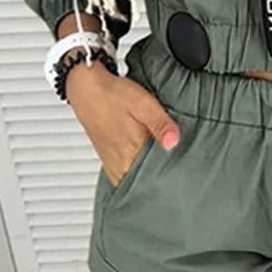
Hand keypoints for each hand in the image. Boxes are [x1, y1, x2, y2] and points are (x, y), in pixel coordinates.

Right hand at [66, 60, 179, 186]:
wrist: (87, 88)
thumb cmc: (114, 94)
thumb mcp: (144, 104)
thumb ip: (160, 124)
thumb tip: (174, 142)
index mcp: (130, 153)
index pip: (154, 178)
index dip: (171, 176)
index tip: (184, 173)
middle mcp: (120, 163)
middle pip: (145, 183)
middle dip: (161, 178)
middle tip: (177, 170)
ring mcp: (113, 164)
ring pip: (135, 181)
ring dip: (149, 176)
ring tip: (163, 166)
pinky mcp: (109, 159)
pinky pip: (125, 175)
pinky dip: (136, 171)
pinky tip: (145, 162)